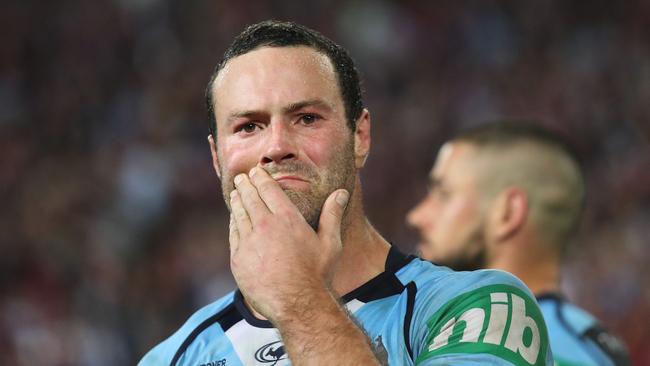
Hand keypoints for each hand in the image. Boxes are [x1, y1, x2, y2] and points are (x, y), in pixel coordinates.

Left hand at [228, 166, 349, 321]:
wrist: (295, 303)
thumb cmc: (316, 274)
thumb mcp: (330, 243)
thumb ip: (332, 215)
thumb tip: (341, 193)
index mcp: (287, 218)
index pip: (269, 190)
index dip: (261, 178)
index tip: (256, 172)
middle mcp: (265, 225)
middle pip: (250, 197)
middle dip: (245, 185)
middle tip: (242, 178)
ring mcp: (249, 241)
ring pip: (239, 214)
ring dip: (237, 200)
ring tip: (235, 193)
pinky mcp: (238, 257)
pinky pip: (234, 234)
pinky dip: (233, 222)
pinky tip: (234, 219)